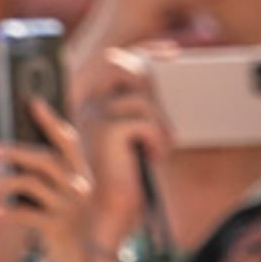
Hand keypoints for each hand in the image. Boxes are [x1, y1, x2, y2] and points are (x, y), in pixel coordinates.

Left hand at [0, 98, 93, 261]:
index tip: (33, 102)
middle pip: (47, 159)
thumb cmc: (66, 231)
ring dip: (5, 183)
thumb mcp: (64, 201)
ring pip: (32, 183)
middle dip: (18, 151)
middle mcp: (80, 187)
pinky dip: (3, 212)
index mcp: (83, 175)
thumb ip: (49, 179)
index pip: (68, 140)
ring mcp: (70, 208)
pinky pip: (24, 214)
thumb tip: (14, 154)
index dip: (51, 120)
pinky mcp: (57, 228)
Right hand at [71, 46, 171, 247]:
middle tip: (160, 119)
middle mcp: (88, 104)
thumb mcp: (136, 133)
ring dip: (158, 123)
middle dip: (151, 83)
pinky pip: (144, 120)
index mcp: (93, 102)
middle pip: (126, 66)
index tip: (172, 51)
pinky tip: (151, 157)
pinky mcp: (105, 130)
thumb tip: (165, 72)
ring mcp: (93, 115)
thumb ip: (142, 105)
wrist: (110, 211)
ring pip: (141, 98)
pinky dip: (156, 138)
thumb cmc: (127, 173)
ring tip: (157, 146)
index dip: (145, 50)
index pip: (115, 59)